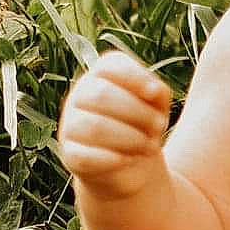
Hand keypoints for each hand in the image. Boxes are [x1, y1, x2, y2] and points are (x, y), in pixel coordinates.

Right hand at [58, 49, 172, 196]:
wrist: (128, 163)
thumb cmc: (142, 124)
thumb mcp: (157, 105)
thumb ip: (159, 92)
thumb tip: (155, 91)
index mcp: (100, 75)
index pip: (109, 65)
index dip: (134, 77)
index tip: (155, 93)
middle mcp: (80, 95)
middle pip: (101, 95)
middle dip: (138, 112)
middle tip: (159, 127)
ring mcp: (71, 125)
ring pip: (93, 126)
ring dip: (129, 138)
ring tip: (150, 147)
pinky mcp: (70, 154)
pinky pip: (84, 156)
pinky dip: (111, 159)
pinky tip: (128, 159)